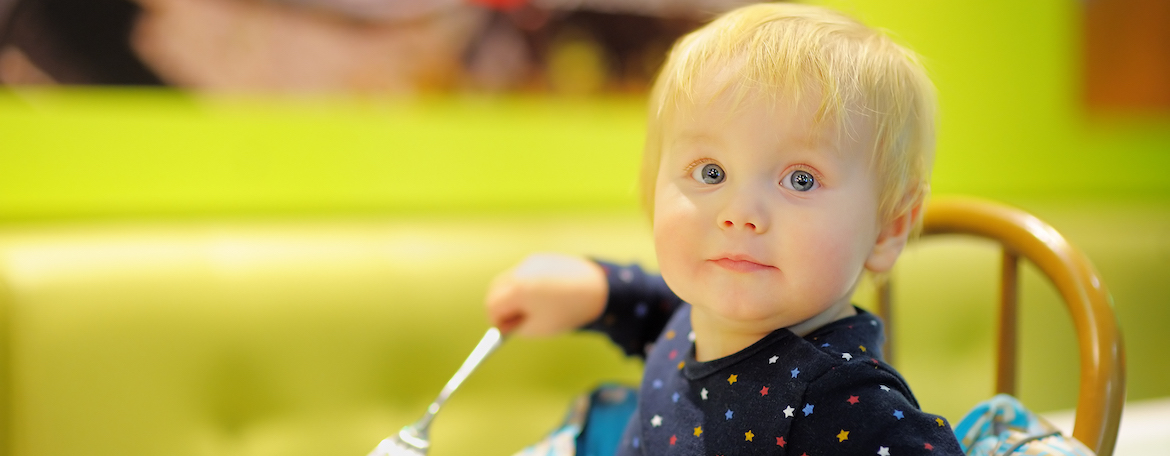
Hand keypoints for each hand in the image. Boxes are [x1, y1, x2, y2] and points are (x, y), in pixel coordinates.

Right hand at [485, 253, 607, 336]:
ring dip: (512, 294)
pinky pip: (522, 273)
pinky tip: (542, 294)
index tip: (507, 330)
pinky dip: (525, 284)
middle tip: (515, 319)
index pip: (492, 306)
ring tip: (533, 307)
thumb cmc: (567, 311)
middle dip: (501, 306)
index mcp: (517, 290)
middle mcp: (519, 272)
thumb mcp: (538, 328)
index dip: (498, 321)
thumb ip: (516, 327)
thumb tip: (506, 322)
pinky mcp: (540, 258)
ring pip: (508, 280)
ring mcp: (529, 263)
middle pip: (495, 290)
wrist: (597, 288)